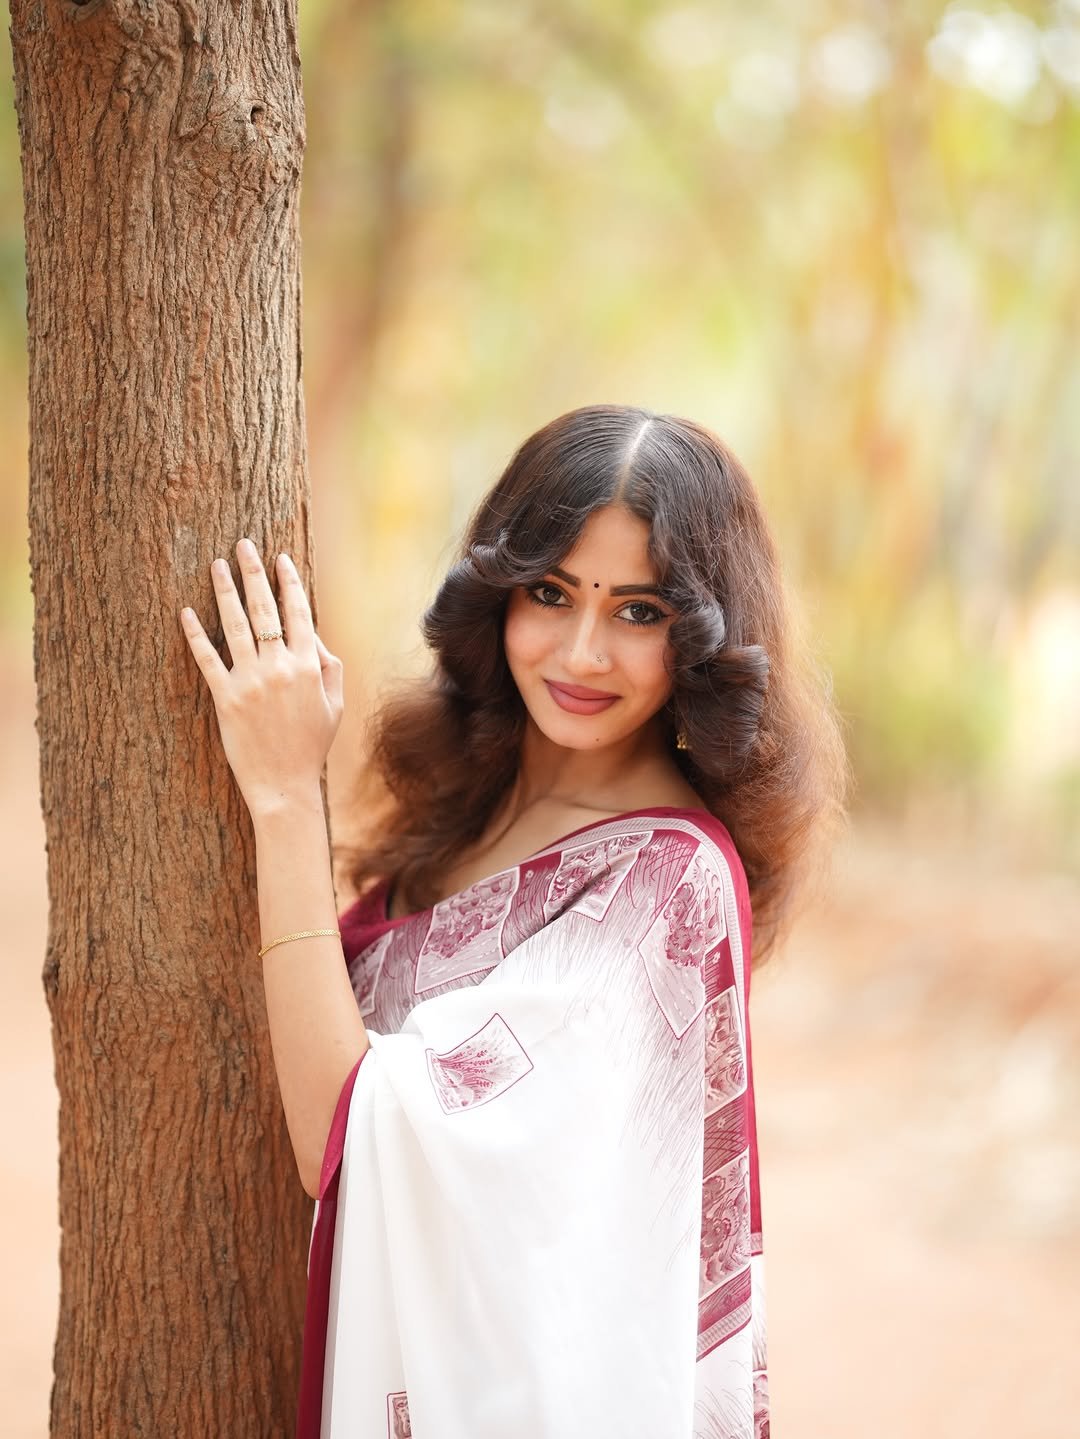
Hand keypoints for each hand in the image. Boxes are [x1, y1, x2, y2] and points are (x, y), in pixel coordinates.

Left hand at [179, 538, 343, 816]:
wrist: (286, 786)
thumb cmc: (312, 746)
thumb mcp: (334, 705)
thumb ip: (329, 666)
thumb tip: (312, 635)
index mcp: (308, 666)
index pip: (298, 613)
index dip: (288, 582)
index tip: (280, 559)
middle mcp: (279, 668)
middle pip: (265, 609)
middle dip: (254, 574)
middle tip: (243, 546)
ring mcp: (251, 681)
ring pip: (235, 626)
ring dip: (224, 591)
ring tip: (216, 565)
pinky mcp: (226, 698)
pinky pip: (208, 659)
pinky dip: (195, 634)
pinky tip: (185, 612)